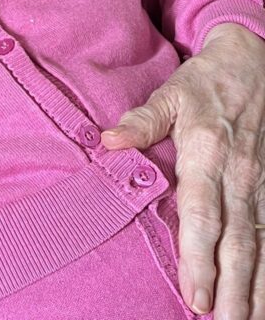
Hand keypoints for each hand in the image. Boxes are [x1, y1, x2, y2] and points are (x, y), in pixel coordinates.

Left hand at [101, 22, 264, 318]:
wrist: (253, 62)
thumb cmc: (205, 82)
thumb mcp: (170, 93)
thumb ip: (142, 121)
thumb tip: (108, 141)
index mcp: (207, 152)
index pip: (203, 214)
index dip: (199, 257)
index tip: (194, 294)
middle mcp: (240, 175)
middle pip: (237, 241)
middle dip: (230, 288)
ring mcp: (263, 185)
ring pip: (262, 245)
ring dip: (255, 288)